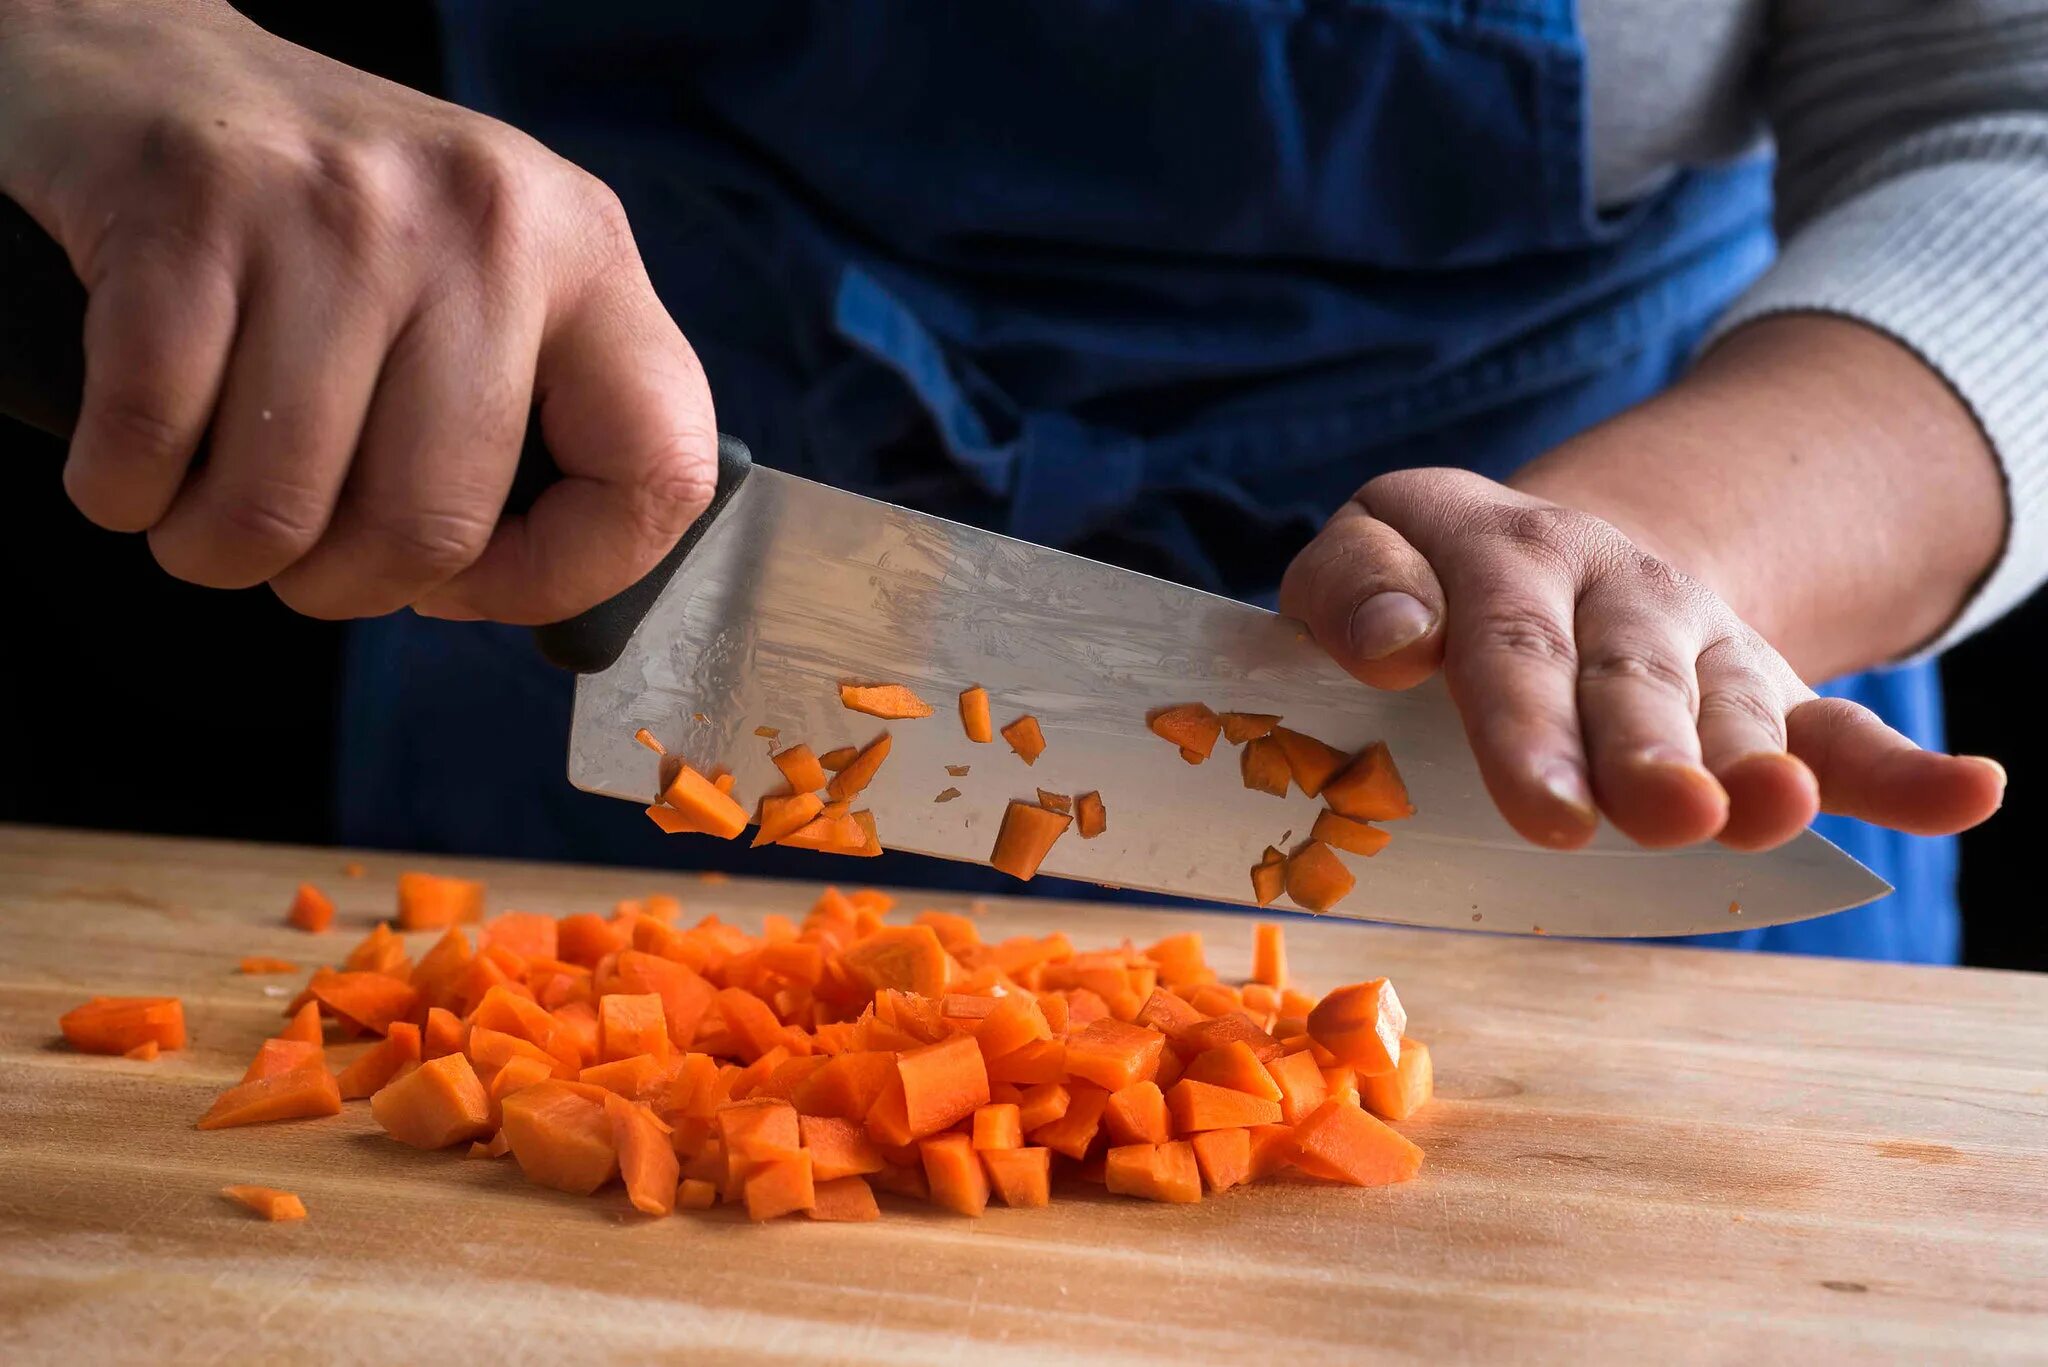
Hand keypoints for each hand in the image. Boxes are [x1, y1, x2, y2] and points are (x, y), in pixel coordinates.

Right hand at [0, 0, 714, 621]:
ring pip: (279, 510)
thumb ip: (539, 416)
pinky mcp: (193, 207)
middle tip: (305, 556)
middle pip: (433, 524)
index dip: (570, 574)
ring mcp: (339, 211)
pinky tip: (139, 457)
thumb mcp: (487, 283)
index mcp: (586, 252)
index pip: (661, 473)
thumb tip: (530, 587)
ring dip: (220, 549)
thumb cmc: (333, 220)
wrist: (154, 67)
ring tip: (210, 502)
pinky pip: (154, 443)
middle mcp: (484, 223)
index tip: (482, 578)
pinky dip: (124, 490)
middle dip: (345, 587)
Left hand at [1279, 467, 2006, 849]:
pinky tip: (1967, 792)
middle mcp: (1610, 582)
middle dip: (1638, 748)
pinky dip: (1899, 770)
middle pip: (1624, 674)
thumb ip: (1350, 591)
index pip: (1502, 633)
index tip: (1541, 800)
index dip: (1518, 717)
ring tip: (1766, 809)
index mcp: (1499, 549)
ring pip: (1727, 703)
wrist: (1540, 556)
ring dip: (1747, 762)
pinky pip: (1835, 726)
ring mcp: (1695, 637)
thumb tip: (1394, 642)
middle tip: (1655, 814)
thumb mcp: (1366, 554)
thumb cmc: (1423, 587)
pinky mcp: (1760, 688)